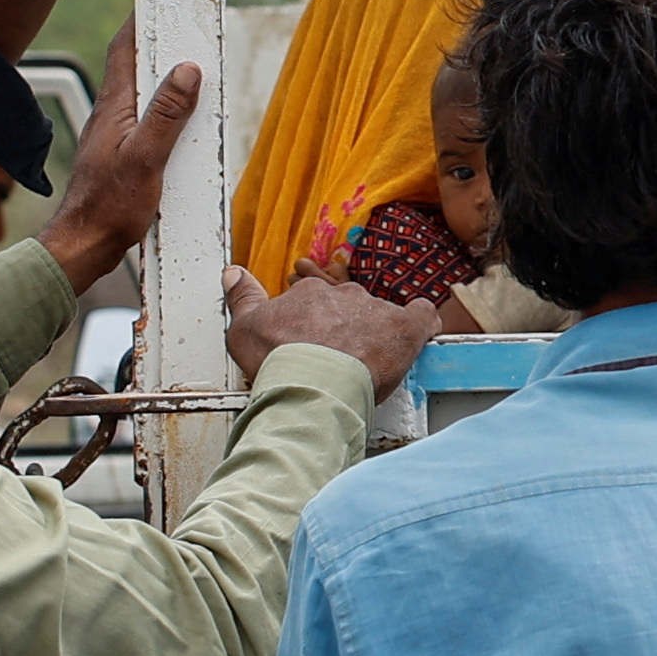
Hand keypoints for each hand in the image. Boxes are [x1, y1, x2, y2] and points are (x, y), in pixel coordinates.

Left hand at [38, 28, 198, 291]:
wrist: (84, 244)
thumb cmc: (111, 207)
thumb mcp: (147, 159)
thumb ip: (167, 114)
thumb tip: (187, 69)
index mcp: (115, 107)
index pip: (126, 48)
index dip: (141, 18)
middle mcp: (113, 114)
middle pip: (136, 64)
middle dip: (158, 38)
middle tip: (183, 17)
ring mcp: (117, 133)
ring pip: (143, 90)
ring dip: (164, 72)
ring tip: (191, 57)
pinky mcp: (124, 152)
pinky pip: (148, 115)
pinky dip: (167, 103)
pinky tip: (183, 112)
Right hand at [232, 267, 439, 398]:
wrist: (309, 382)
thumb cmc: (276, 359)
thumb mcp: (244, 326)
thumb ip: (242, 297)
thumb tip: (233, 274)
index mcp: (310, 295)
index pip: (317, 298)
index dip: (315, 322)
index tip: (312, 340)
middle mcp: (343, 297)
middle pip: (350, 307)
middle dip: (345, 327)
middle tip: (339, 357)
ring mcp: (374, 311)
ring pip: (381, 316)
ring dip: (378, 333)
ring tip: (370, 362)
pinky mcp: (402, 329)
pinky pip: (422, 316)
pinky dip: (423, 323)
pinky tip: (422, 331)